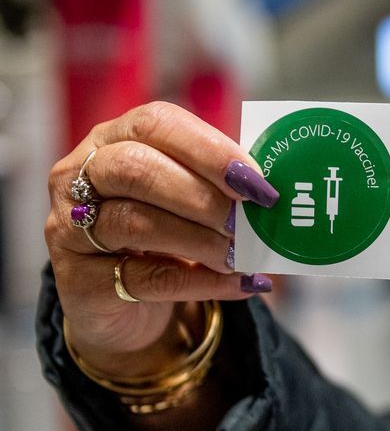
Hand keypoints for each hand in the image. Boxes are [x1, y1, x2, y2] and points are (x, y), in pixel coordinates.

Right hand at [44, 101, 276, 376]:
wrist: (123, 306)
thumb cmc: (165, 237)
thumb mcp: (190, 202)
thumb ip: (223, 189)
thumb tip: (278, 196)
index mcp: (115, 138)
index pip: (156, 124)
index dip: (211, 151)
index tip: (257, 182)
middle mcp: (81, 174)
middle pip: (137, 169)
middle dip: (203, 196)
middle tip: (247, 222)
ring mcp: (70, 227)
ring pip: (135, 223)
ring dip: (202, 241)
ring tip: (241, 256)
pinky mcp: (80, 281)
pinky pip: (146, 279)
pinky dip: (203, 283)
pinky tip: (241, 285)